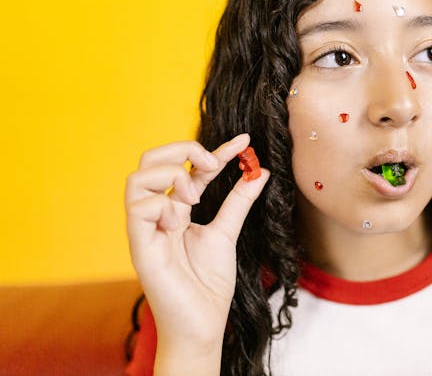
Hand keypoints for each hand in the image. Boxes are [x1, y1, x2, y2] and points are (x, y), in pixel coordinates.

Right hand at [124, 133, 268, 354]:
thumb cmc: (209, 284)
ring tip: (195, 196)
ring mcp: (145, 229)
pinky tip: (179, 221)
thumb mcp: (228, 232)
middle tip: (210, 162)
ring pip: (137, 177)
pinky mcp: (139, 246)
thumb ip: (239, 201)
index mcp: (176, 210)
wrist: (203, 323)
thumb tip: (260, 170)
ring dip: (171, 176)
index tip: (244, 141)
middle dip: (180, 149)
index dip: (216, 150)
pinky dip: (163, 204)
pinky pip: (139, 207)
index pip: (189, 168)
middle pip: (149, 160)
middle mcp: (156, 214)